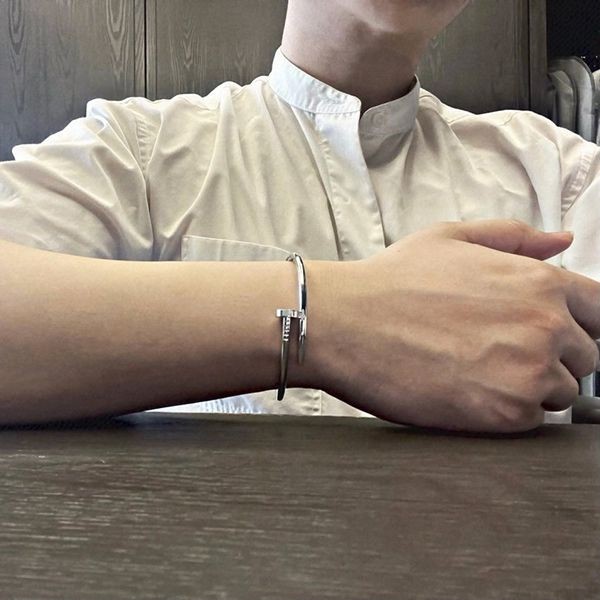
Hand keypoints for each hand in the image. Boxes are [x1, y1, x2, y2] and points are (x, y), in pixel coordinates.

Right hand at [311, 220, 599, 432]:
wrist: (347, 323)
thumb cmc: (393, 281)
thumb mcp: (451, 238)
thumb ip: (514, 238)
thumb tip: (561, 243)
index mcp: (540, 281)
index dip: (580, 323)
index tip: (553, 333)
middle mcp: (546, 326)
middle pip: (586, 357)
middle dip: (553, 356)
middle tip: (500, 352)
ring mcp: (529, 372)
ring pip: (560, 391)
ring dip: (530, 386)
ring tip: (479, 371)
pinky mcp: (504, 414)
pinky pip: (531, 421)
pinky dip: (507, 411)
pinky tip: (469, 391)